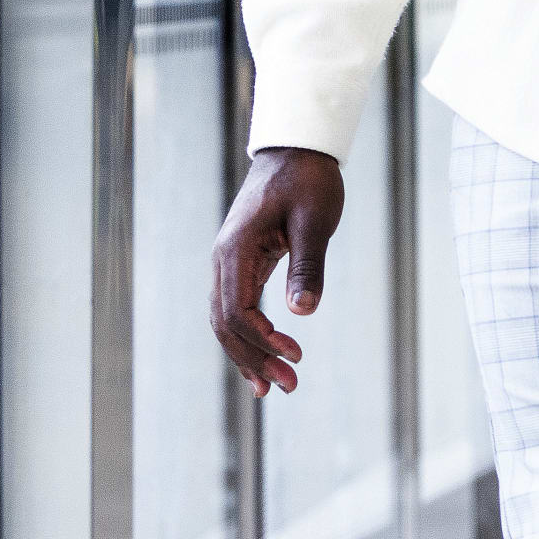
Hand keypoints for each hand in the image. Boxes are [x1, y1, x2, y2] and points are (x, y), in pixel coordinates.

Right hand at [213, 147, 344, 394]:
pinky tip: (266, 358)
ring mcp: (228, 264)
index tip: (296, 355)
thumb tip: (303, 312)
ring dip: (248, 355)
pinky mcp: (241, 265)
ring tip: (274, 388)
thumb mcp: (315, 220)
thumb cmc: (309, 180)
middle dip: (254, 359)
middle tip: (288, 387)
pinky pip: (236, 309)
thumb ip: (308, 264)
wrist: (296, 150)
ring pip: (226, 322)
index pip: (237, 310)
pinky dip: (248, 336)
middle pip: (226, 325)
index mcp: (235, 250)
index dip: (263, 339)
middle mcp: (223, 261)